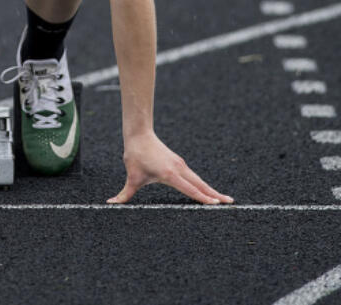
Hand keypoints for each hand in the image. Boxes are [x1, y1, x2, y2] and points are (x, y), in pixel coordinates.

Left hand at [107, 130, 232, 204]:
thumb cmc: (135, 156)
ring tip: (224, 199)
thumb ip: (124, 194)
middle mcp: (179, 169)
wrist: (139, 134)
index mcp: (170, 174)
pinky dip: (203, 184)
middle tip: (230, 203)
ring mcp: (181, 165)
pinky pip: (194, 176)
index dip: (202, 198)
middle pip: (201, 184)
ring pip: (199, 180)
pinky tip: (208, 191)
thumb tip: (110, 203)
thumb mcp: (131, 177)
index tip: (215, 204)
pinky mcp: (179, 163)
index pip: (190, 189)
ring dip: (211, 190)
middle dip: (215, 195)